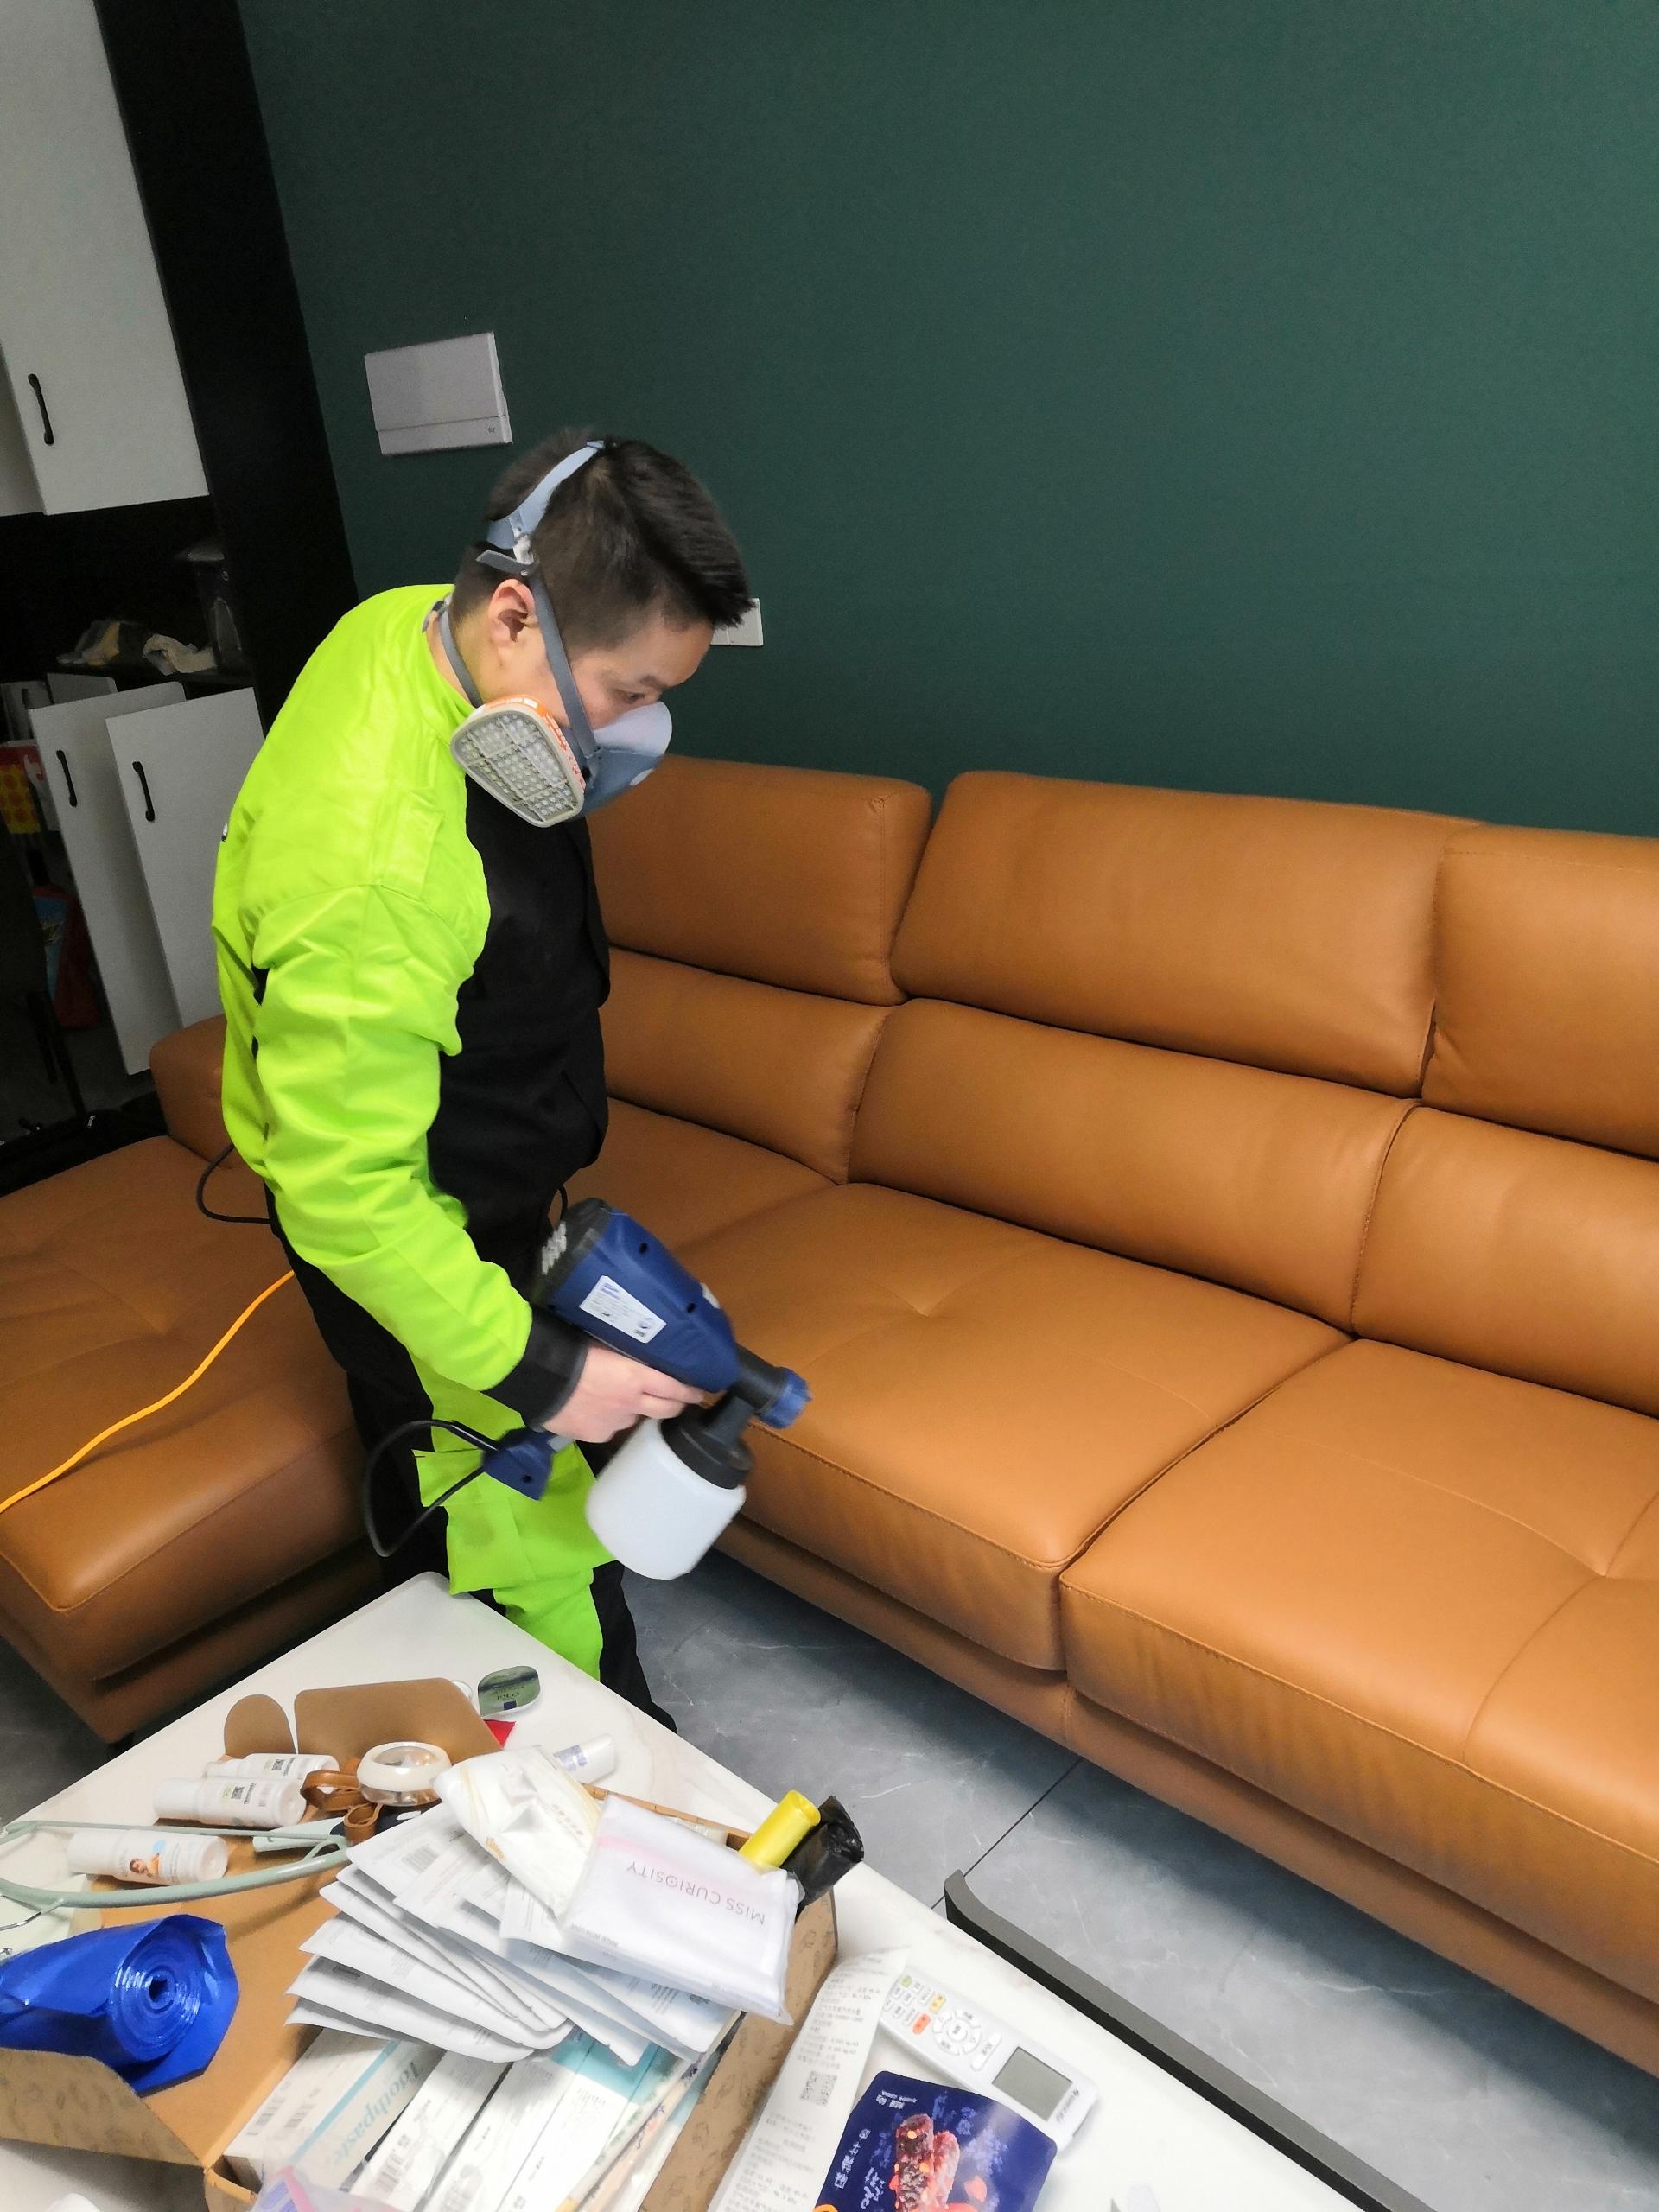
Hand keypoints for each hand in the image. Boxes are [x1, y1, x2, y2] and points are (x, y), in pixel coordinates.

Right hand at [548, 1342, 700, 1442]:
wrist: (540, 1377)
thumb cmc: (571, 1351)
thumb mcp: (607, 1345)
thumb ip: (627, 1357)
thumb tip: (640, 1359)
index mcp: (636, 1377)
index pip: (675, 1388)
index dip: (689, 1391)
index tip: (698, 1392)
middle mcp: (631, 1403)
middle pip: (665, 1410)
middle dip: (675, 1405)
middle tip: (677, 1399)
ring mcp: (613, 1423)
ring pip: (633, 1418)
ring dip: (633, 1410)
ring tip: (619, 1398)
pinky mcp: (595, 1435)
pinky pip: (609, 1428)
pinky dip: (607, 1420)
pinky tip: (594, 1409)